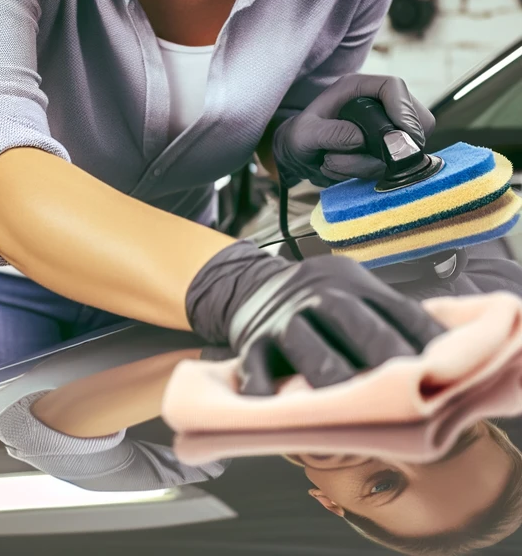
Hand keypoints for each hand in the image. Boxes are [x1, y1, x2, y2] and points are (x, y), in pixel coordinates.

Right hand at [185, 241, 445, 394]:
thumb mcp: (351, 291)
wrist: (247, 285)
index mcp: (350, 280)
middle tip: (408, 396)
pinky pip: (257, 371)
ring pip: (307, 346)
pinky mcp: (251, 341)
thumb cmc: (315, 300)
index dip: (426, 343)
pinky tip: (289, 415)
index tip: (448, 374)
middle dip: (383, 358)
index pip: (397, 310)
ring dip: (332, 379)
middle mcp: (314, 292)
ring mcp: (281, 317)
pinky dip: (269, 395)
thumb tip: (442, 361)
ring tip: (354, 411)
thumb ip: (387, 319)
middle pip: (351, 320)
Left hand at [272, 73, 434, 187]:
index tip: (399, 135)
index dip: (402, 109)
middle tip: (363, 156)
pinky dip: (368, 173)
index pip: (394, 87)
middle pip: (417, 118)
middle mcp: (376, 104)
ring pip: (407, 148)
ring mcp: (386, 127)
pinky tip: (342, 169)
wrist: (298, 157)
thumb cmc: (298, 138)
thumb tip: (362, 138)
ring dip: (368, 164)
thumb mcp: (305, 134)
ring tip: (332, 162)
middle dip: (395, 143)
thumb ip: (331, 133)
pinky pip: (396, 165)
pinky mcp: (388, 149)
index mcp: (357, 87)